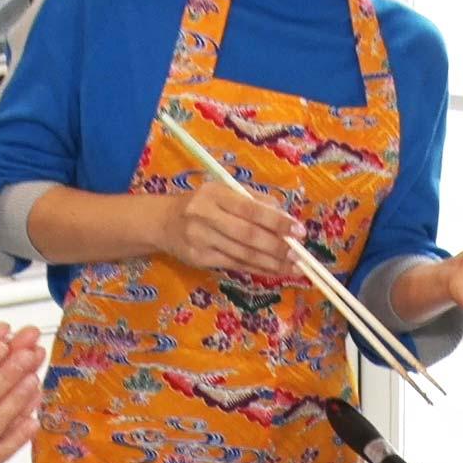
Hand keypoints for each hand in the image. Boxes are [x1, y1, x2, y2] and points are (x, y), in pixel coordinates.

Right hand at [154, 183, 302, 275]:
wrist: (163, 222)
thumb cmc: (201, 204)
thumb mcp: (223, 192)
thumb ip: (253, 200)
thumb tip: (285, 215)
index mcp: (214, 194)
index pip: (250, 209)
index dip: (277, 222)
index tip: (299, 230)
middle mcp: (204, 215)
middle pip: (247, 235)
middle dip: (277, 246)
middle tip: (299, 254)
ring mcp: (200, 240)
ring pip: (242, 254)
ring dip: (272, 263)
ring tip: (294, 268)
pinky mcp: (199, 259)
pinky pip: (234, 265)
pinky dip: (257, 269)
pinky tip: (274, 271)